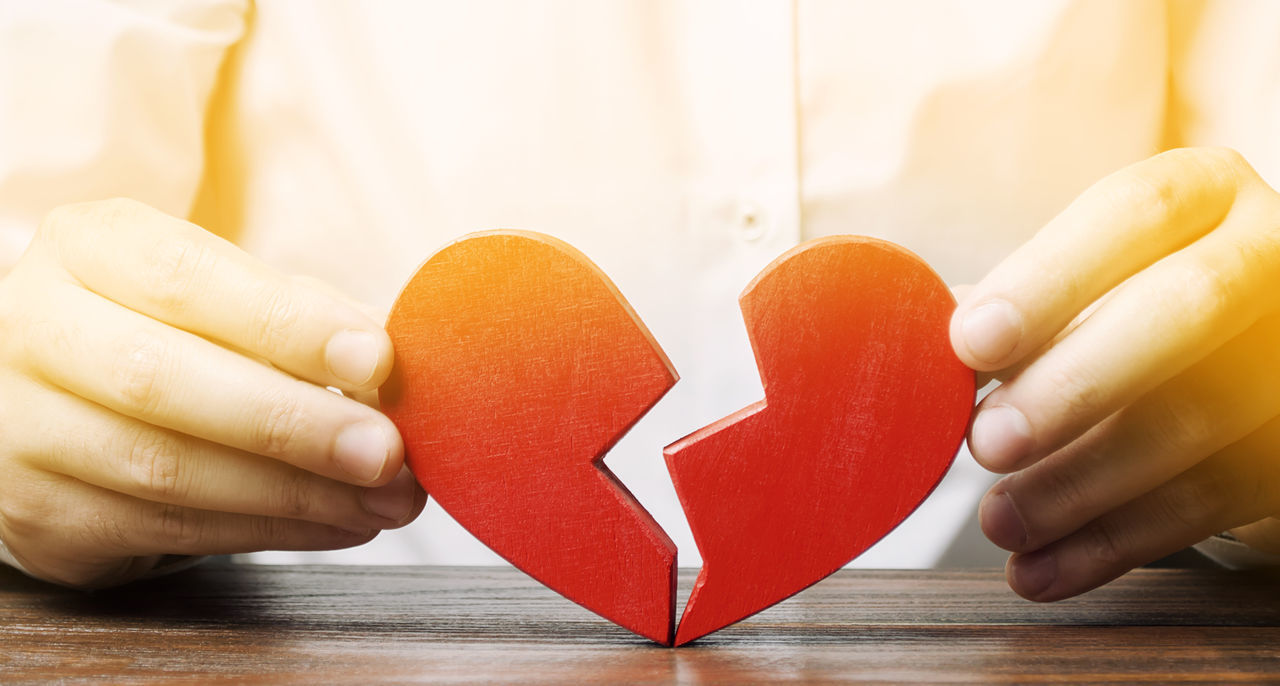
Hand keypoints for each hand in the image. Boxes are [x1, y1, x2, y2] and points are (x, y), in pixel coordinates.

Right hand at [0, 199, 424, 586]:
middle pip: (161, 378)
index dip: (286, 321)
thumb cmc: (171, 334)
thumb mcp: (224, 296)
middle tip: (386, 450)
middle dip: (292, 421)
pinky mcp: (39, 516)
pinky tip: (339, 522)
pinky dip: (269, 531)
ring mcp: (21, 429)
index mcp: (91, 249)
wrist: (59, 406)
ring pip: (165, 468)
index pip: (186, 276)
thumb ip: (302, 316)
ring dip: (296, 493)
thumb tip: (391, 360)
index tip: (375, 358)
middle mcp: (35, 329)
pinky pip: (166, 530)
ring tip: (384, 497)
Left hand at [951, 148, 1279, 600]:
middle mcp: (1274, 257)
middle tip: (984, 444)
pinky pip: (1221, 498)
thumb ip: (1011, 310)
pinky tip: (1043, 569)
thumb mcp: (1081, 292)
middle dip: (1077, 382)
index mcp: (1205, 198)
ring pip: (1208, 419)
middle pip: (1187, 308)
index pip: (1135, 213)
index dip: (1049, 278)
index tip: (968, 343)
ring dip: (1086, 483)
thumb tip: (908, 345)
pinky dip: (1117, 543)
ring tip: (1000, 522)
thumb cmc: (1128, 317)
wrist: (1240, 367)